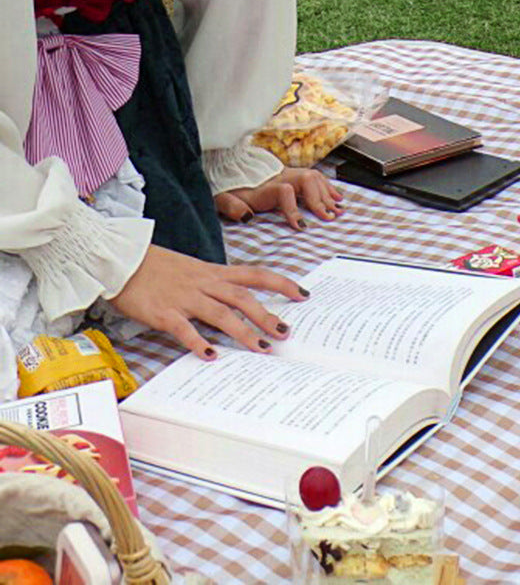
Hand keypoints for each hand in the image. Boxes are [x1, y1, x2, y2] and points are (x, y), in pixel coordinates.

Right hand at [109, 245, 307, 358]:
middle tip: (286, 333)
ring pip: (220, 313)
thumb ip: (214, 285)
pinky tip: (210, 356)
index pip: (254, 274)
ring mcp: (184, 297)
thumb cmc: (156, 267)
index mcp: (213, 272)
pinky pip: (183, 328)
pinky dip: (197, 342)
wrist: (120, 259)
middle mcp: (203, 283)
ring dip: (243, 332)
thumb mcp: (192, 270)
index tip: (302, 294)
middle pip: (243, 297)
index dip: (280, 283)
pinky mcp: (163, 312)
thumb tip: (237, 304)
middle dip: (267, 315)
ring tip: (262, 349)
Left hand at [214, 168, 343, 229]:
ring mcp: (287, 174)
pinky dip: (328, 187)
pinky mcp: (292, 176)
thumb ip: (231, 206)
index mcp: (264, 187)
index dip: (294, 209)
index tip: (301, 227)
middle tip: (329, 217)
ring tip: (339, 209)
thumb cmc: (227, 190)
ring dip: (328, 193)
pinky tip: (337, 198)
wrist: (227, 170)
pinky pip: (316, 177)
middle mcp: (279, 177)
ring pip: (314, 177)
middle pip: (306, 179)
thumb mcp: (221, 199)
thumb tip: (246, 216)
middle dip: (320, 199)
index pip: (284, 192)